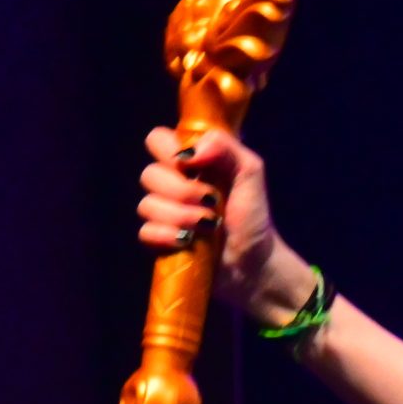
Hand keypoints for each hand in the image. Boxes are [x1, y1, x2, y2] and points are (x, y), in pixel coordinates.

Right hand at [135, 124, 312, 323]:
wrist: (256, 262)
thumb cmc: (253, 216)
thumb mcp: (250, 172)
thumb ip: (226, 147)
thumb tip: (190, 151)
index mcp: (189, 163)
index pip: (157, 140)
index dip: (167, 150)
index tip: (191, 165)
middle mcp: (171, 185)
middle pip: (148, 174)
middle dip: (181, 190)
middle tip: (210, 201)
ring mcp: (164, 214)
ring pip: (147, 205)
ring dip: (181, 216)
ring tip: (208, 225)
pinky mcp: (160, 242)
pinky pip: (146, 232)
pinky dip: (168, 236)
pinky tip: (189, 241)